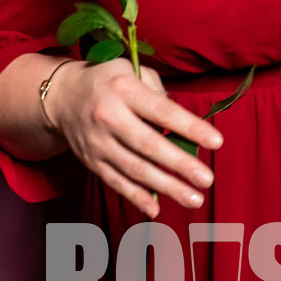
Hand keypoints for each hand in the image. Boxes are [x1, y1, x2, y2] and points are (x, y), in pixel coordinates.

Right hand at [48, 60, 223, 218]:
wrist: (63, 97)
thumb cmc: (109, 81)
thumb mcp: (132, 71)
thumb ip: (159, 93)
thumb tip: (183, 125)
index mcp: (124, 89)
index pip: (162, 111)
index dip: (190, 127)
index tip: (216, 142)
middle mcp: (109, 117)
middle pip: (148, 145)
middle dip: (180, 165)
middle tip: (207, 180)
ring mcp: (98, 143)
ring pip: (135, 169)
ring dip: (166, 187)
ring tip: (194, 199)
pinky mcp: (92, 162)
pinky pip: (116, 182)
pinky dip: (136, 198)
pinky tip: (156, 210)